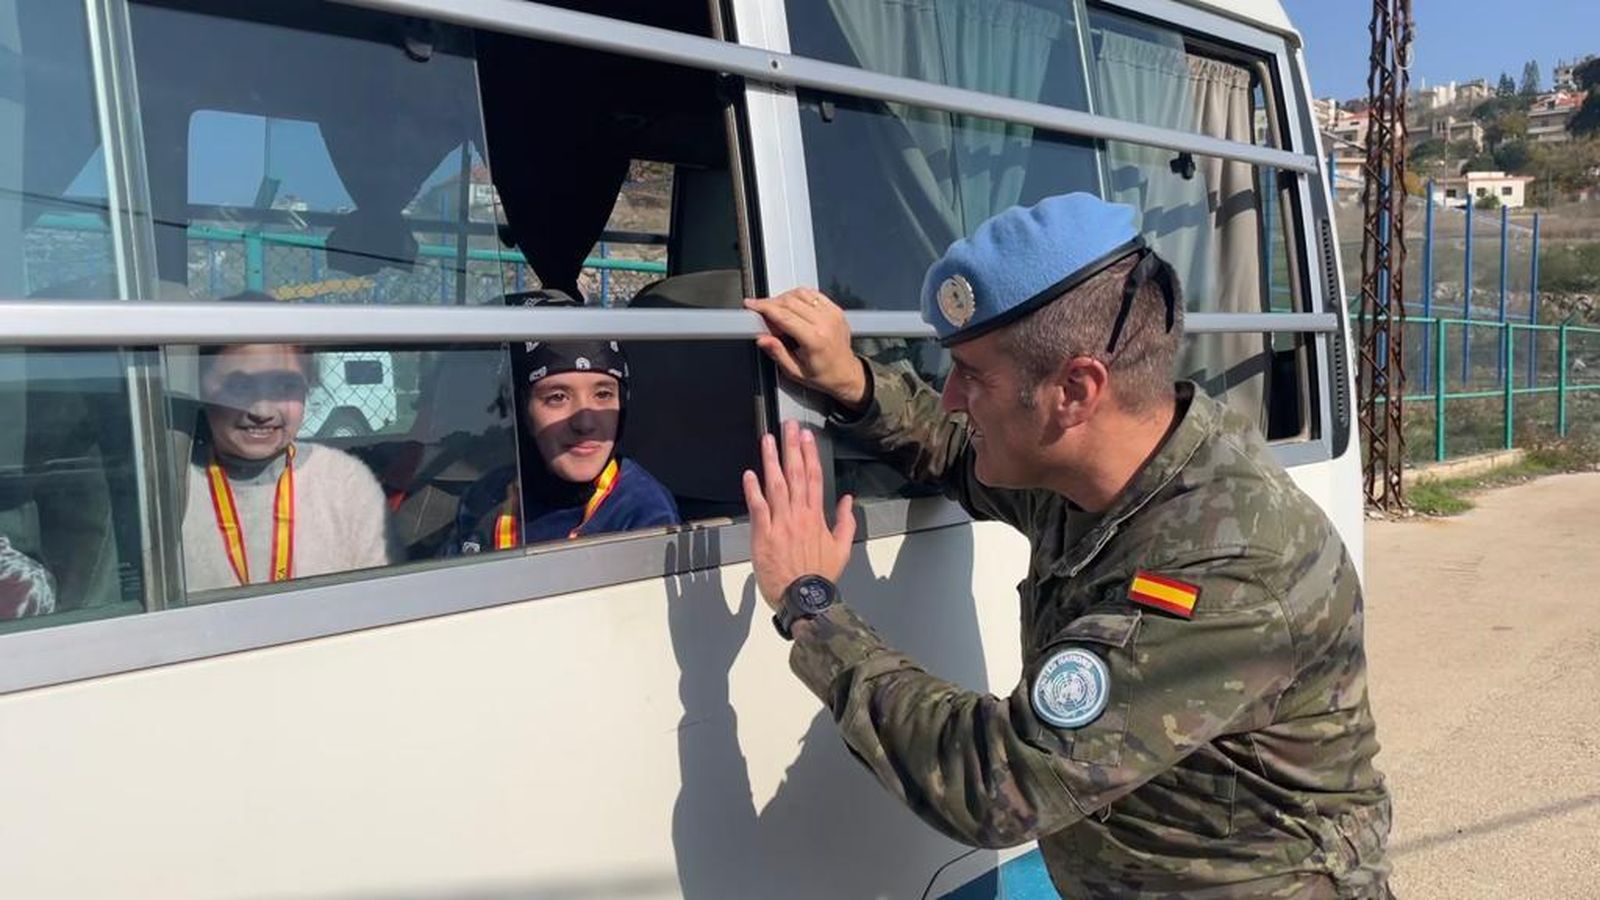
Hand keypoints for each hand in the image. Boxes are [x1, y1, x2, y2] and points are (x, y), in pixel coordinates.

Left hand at [742, 420, 855, 610]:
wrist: (804, 598)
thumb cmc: (820, 576)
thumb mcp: (841, 549)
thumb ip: (845, 522)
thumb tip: (847, 500)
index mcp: (816, 516)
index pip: (813, 477)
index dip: (809, 454)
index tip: (806, 436)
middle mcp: (799, 515)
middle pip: (795, 474)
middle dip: (792, 448)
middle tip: (788, 426)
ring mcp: (781, 523)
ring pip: (776, 485)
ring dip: (771, 460)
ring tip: (768, 440)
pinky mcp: (764, 535)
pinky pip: (758, 508)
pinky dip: (753, 490)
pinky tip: (749, 473)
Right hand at [745, 288, 867, 411]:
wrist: (846, 373)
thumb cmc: (824, 375)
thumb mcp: (795, 371)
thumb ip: (777, 353)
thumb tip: (763, 339)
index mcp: (815, 340)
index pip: (784, 316)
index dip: (764, 307)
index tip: (752, 305)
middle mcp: (826, 323)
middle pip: (790, 302)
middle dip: (770, 303)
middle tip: (761, 312)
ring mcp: (832, 314)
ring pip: (801, 294)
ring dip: (784, 298)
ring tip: (777, 312)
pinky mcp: (835, 310)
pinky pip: (813, 294)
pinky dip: (799, 296)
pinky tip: (793, 306)